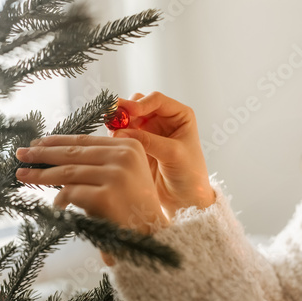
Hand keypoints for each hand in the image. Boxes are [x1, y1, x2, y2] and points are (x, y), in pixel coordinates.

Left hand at [15, 135, 169, 264]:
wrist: (155, 235)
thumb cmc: (135, 206)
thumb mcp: (122, 174)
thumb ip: (98, 161)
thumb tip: (55, 154)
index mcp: (128, 146)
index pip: (84, 141)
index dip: (57, 141)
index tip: (38, 143)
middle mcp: (123, 156)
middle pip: (72, 153)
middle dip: (42, 153)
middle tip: (21, 154)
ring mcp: (115, 174)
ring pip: (67, 172)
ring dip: (41, 174)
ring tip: (22, 175)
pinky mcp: (106, 195)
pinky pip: (72, 193)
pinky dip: (59, 199)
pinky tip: (53, 206)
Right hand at [111, 92, 214, 216]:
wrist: (185, 201)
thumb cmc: (189, 175)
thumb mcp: (173, 154)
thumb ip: (148, 140)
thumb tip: (119, 132)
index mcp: (180, 115)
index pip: (156, 100)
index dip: (139, 103)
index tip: (126, 112)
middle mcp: (163, 119)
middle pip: (138, 104)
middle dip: (125, 111)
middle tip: (112, 121)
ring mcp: (148, 131)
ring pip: (127, 118)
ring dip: (118, 122)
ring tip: (112, 133)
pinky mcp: (137, 145)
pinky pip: (122, 133)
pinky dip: (115, 134)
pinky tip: (112, 141)